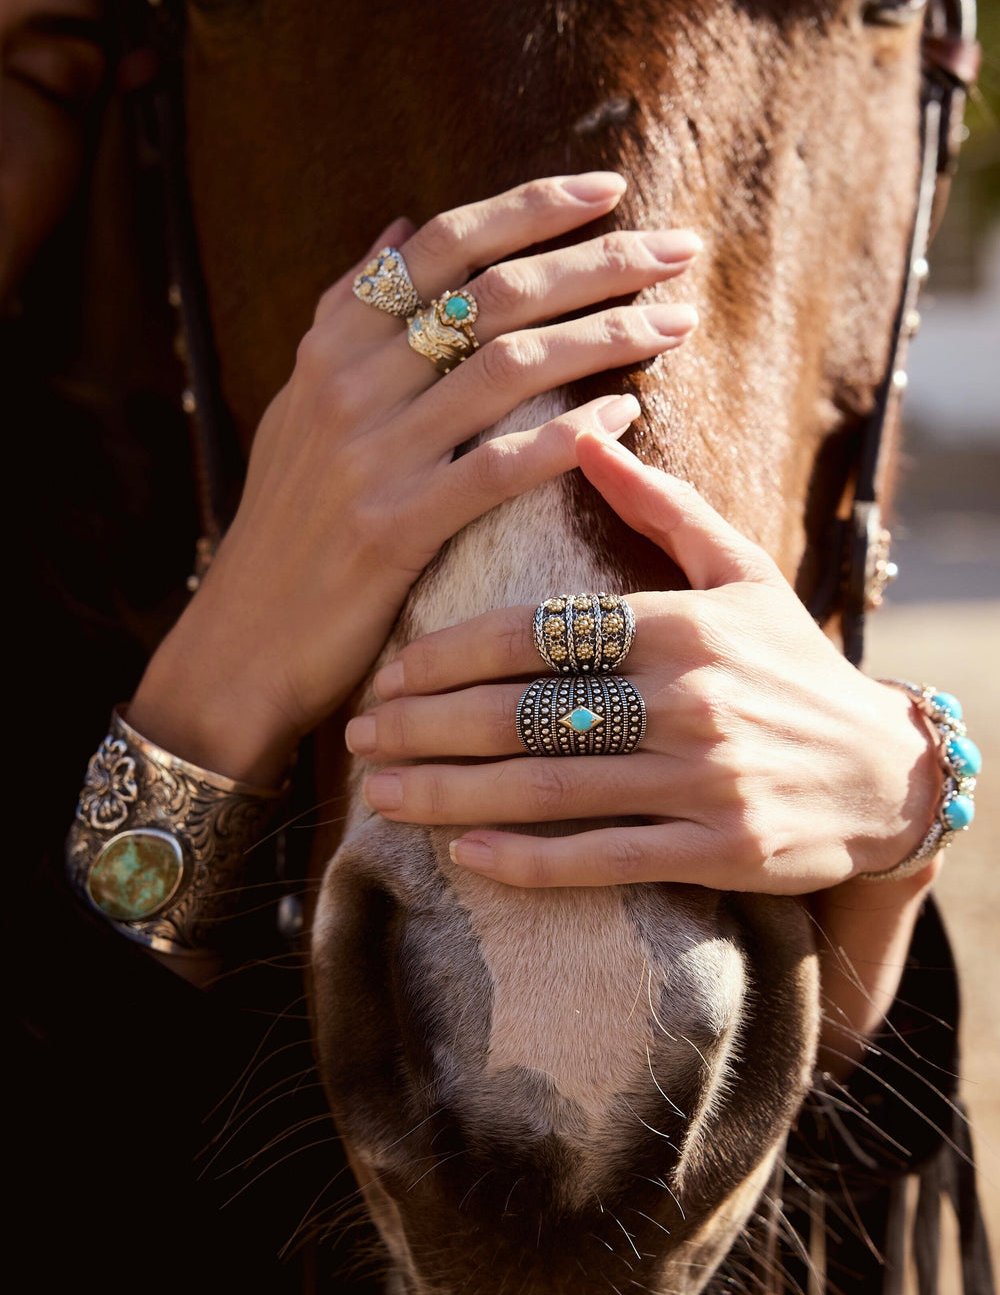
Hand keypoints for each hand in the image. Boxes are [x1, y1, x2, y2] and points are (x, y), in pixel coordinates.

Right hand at [129, 174, 700, 783]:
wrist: (240, 644)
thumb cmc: (285, 528)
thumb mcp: (297, 406)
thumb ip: (346, 314)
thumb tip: (399, 226)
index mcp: (332, 348)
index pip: (444, 246)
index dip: (532, 207)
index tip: (608, 190)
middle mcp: (350, 387)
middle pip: (494, 293)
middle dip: (598, 262)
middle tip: (678, 252)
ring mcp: (372, 457)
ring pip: (509, 367)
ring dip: (605, 335)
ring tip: (675, 323)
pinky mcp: (394, 530)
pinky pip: (498, 468)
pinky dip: (568, 436)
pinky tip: (625, 415)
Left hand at [346, 433, 940, 893]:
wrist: (885, 772)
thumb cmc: (794, 665)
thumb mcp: (743, 573)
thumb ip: (662, 509)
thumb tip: (584, 435)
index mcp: (682, 624)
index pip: (538, 634)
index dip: (449, 654)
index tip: (388, 669)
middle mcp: (689, 700)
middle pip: (526, 712)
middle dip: (426, 725)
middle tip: (357, 732)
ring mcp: (703, 781)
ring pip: (550, 790)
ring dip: (451, 794)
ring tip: (379, 794)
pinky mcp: (718, 851)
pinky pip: (604, 859)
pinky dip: (529, 859)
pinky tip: (466, 853)